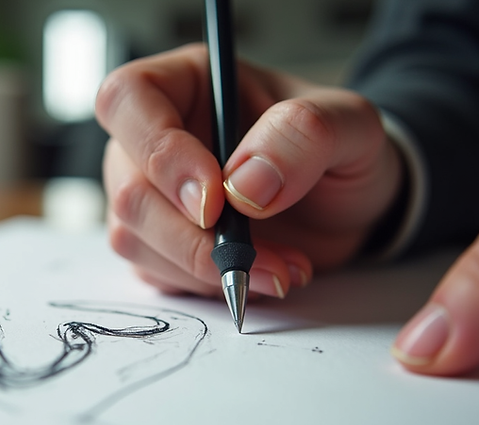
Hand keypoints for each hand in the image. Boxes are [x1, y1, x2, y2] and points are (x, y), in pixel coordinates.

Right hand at [95, 44, 402, 297]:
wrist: (347, 206)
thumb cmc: (338, 150)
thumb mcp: (350, 125)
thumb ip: (304, 135)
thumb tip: (242, 185)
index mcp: (186, 84)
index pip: (129, 100)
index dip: (159, 153)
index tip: (214, 201)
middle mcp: (154, 136)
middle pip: (128, 188)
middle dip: (191, 236)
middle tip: (257, 254)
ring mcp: (149, 193)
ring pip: (133, 238)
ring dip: (205, 267)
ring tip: (280, 266)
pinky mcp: (158, 243)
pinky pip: (155, 273)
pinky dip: (209, 285)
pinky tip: (260, 274)